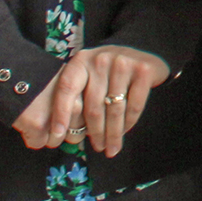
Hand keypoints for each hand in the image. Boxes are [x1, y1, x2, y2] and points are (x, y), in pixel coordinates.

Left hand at [14, 45, 170, 156]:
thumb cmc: (108, 71)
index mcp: (81, 62)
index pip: (66, 90)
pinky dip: (129, 123)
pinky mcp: (144, 71)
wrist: (143, 51)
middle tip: (98, 148)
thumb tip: (60, 134)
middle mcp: (100, 60)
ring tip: (110, 148)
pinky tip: (125, 132)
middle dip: (95, 133)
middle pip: (94, 106)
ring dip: (112, 134)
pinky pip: (134, 106)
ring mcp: (123, 64)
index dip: (61, 114)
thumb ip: (76, 97)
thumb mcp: (88, 76)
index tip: (57, 136)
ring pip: (114, 110)